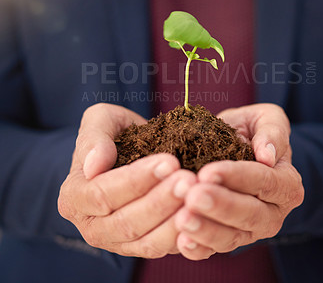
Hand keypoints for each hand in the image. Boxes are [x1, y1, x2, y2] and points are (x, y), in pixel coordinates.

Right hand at [58, 103, 196, 257]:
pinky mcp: (139, 247)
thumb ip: (93, 138)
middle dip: (160, 200)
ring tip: (197, 195)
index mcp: (74, 196)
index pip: (102, 193)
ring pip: (145, 241)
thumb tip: (94, 165)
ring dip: (174, 220)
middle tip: (189, 179)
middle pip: (125, 222)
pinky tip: (200, 216)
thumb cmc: (114, 134)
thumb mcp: (101, 121)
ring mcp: (115, 241)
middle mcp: (91, 226)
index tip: (169, 161)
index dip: (136, 179)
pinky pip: (161, 249)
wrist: (129, 150)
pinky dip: (182, 236)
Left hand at [174, 104, 303, 259]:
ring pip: (233, 237)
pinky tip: (182, 241)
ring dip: (207, 230)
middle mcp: (273, 212)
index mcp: (286, 182)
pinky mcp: (230, 239)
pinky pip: (216, 248)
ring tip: (182, 220)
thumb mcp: (266, 119)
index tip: (208, 172)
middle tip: (192, 196)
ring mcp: (252, 230)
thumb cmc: (250, 130)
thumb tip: (267, 155)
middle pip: (250, 214)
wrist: (237, 147)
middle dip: (220, 206)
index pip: (264, 181)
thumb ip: (272, 132)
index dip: (237, 177)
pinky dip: (200, 248)